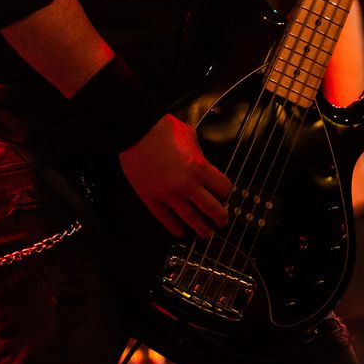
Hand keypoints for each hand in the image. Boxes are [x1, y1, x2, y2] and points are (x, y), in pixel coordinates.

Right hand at [118, 115, 232, 237]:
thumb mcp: (191, 137)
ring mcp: (168, 194)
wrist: (136, 131)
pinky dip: (173, 227)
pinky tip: (180, 232)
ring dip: (200, 228)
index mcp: (200, 168)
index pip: (223, 188)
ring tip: (207, 234)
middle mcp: (187, 185)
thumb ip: (199, 155)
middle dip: (220, 217)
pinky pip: (164, 218)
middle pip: (211, 208)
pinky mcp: (150, 198)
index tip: (225, 195)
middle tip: (222, 222)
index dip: (226, 193)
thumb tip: (202, 164)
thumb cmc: (164, 129)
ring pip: (190, 218)